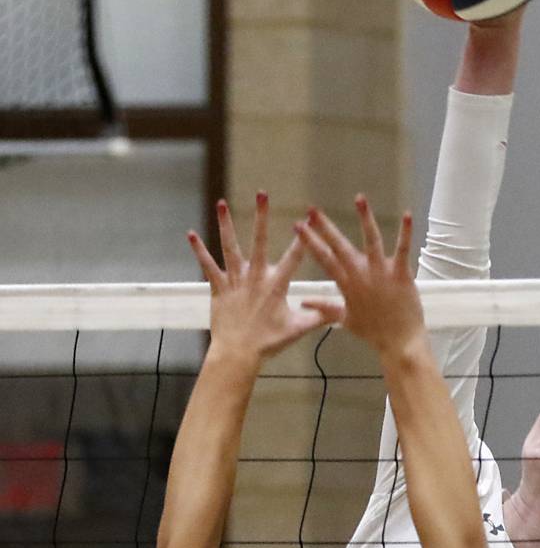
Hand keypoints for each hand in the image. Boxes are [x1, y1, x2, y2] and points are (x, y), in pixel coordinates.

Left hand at [188, 193, 324, 361]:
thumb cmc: (268, 342)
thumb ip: (318, 316)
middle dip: (261, 216)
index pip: (293, 257)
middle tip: (262, 194)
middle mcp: (255, 277)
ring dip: (225, 224)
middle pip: (259, 241)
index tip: (307, 218)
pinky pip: (208, 265)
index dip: (302, 238)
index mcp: (276, 285)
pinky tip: (191, 234)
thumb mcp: (297, 329)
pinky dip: (199, 250)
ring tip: (222, 203)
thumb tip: (340, 312)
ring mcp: (235, 281)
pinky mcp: (219, 288)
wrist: (238, 353)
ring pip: (230, 247)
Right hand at [297, 197, 424, 355]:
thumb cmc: (373, 332)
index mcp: (346, 284)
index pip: (324, 258)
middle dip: (325, 227)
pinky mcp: (400, 274)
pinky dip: (406, 232)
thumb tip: (304, 303)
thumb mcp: (345, 320)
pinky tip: (407, 214)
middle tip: (312, 209)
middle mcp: (360, 275)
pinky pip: (403, 249)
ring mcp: (380, 273)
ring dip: (365, 219)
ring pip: (371, 241)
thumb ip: (324, 308)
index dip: (310, 241)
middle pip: (339, 247)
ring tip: (359, 198)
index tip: (298, 225)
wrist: (398, 342)